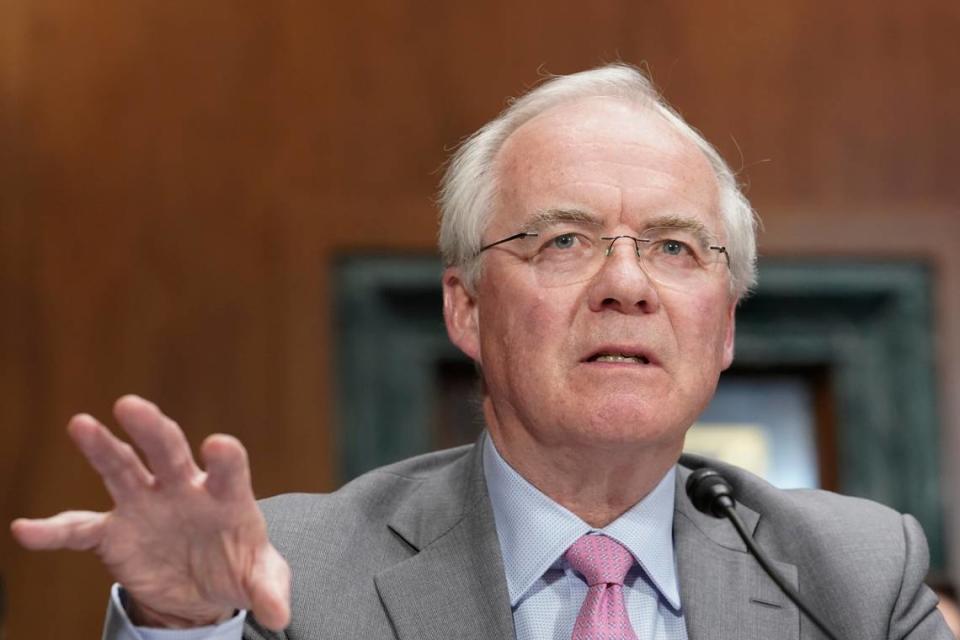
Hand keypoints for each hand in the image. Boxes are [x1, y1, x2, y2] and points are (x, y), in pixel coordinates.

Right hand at [10, 395, 290, 629]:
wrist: (203, 587)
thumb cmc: (238, 568)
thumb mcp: (260, 579)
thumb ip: (270, 589)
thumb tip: (279, 613)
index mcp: (224, 496)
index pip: (227, 469)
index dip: (224, 458)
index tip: (218, 446)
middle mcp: (182, 489)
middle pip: (168, 452)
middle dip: (152, 429)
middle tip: (132, 406)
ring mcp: (145, 505)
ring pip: (121, 469)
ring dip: (102, 448)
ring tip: (81, 425)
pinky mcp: (114, 532)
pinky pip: (79, 528)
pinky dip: (53, 530)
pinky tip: (27, 530)